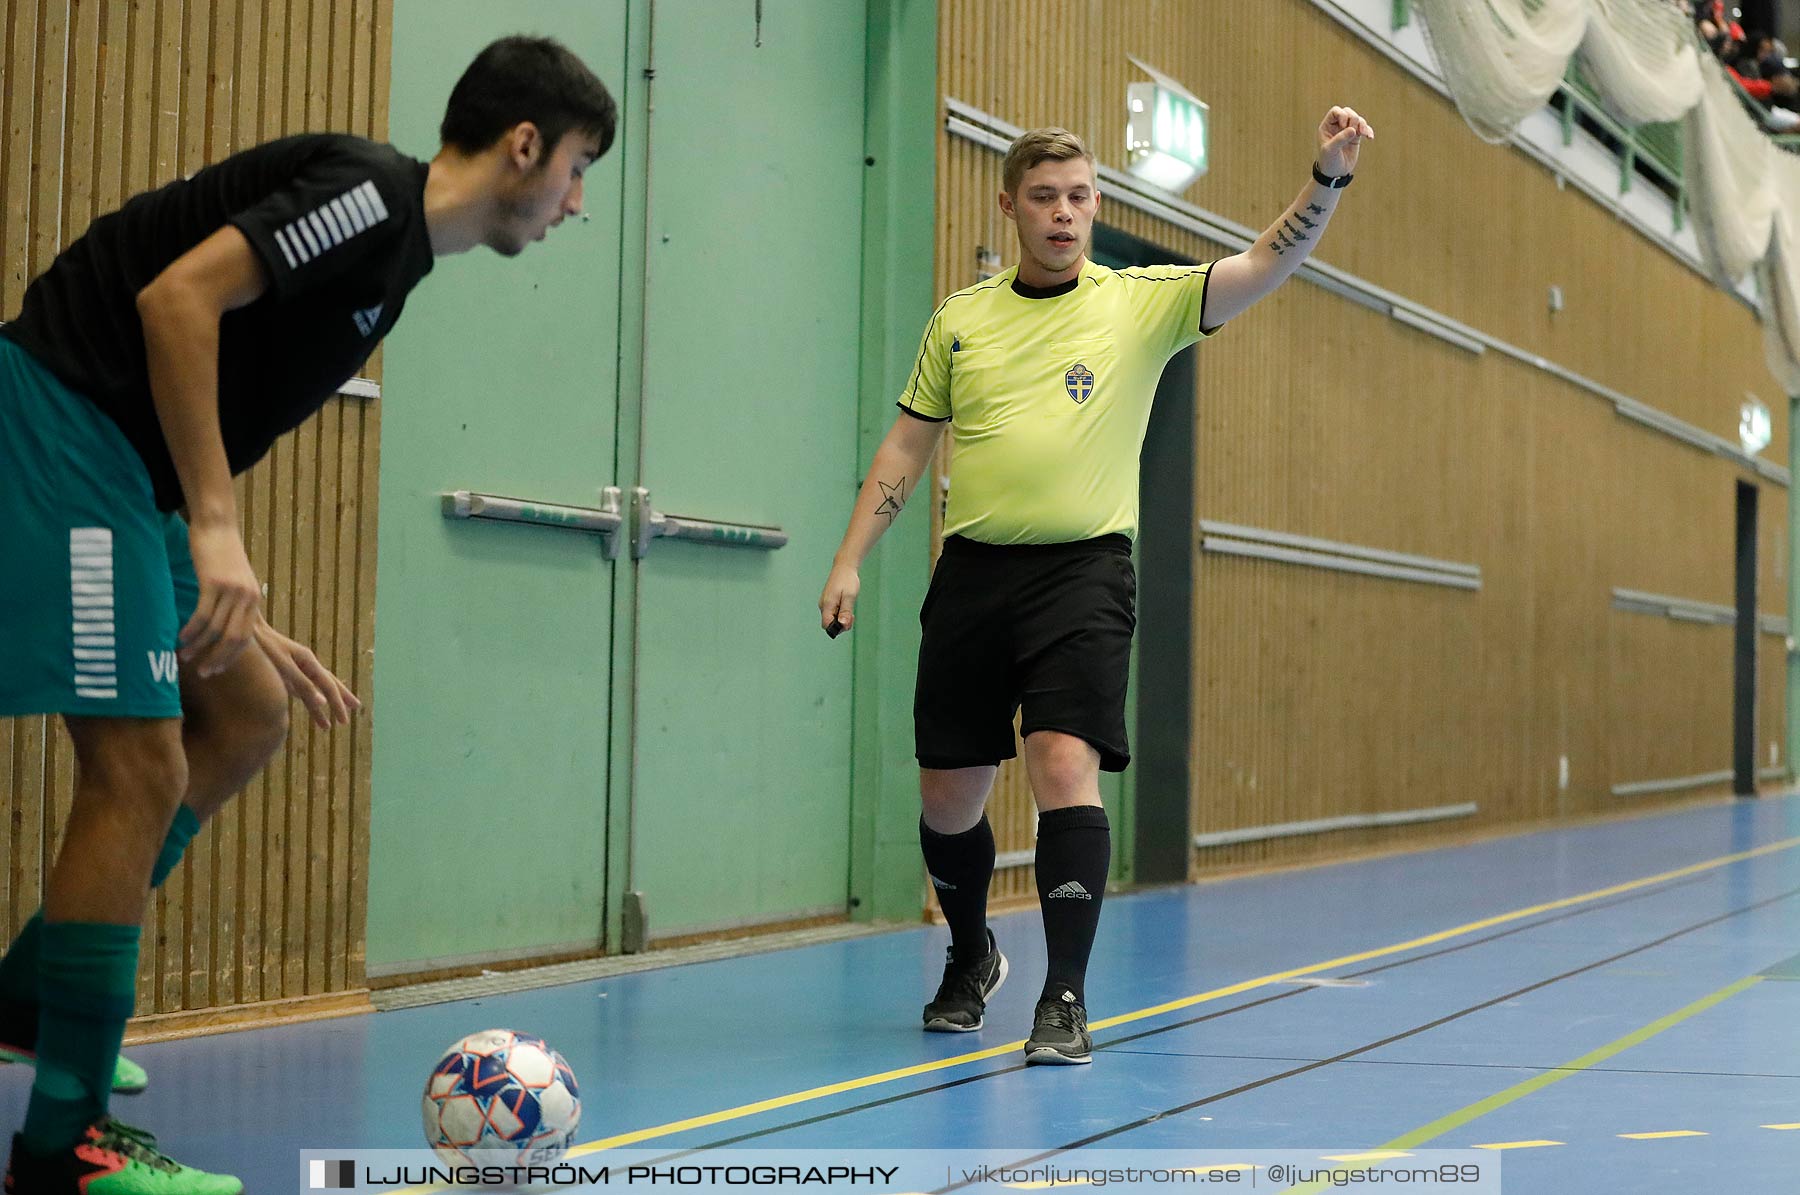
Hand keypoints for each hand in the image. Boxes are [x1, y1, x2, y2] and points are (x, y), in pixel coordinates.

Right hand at [180, 521, 261, 677]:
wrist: (217, 524)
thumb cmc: (221, 553)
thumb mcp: (234, 580)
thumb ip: (232, 602)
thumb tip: (221, 626)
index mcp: (254, 599)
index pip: (246, 637)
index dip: (230, 656)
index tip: (216, 668)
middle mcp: (247, 597)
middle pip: (234, 638)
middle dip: (217, 659)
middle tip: (203, 672)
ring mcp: (232, 590)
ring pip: (215, 629)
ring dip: (198, 646)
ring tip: (184, 656)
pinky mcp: (214, 582)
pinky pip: (202, 614)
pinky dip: (191, 630)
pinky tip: (179, 638)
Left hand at [252, 617, 360, 728]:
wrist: (244, 630)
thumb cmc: (262, 648)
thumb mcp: (283, 667)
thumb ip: (302, 685)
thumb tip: (323, 702)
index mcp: (308, 661)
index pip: (328, 686)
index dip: (338, 704)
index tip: (344, 721)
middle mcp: (305, 664)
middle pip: (329, 684)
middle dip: (341, 698)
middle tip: (356, 708)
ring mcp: (295, 667)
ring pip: (315, 688)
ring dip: (324, 704)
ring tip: (328, 723)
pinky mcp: (283, 671)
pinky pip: (302, 689)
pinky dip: (309, 700)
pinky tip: (311, 705)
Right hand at [818, 561, 860, 637]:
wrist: (844, 567)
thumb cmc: (848, 580)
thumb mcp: (850, 596)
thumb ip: (846, 611)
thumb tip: (842, 624)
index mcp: (827, 604)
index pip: (826, 625)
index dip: (837, 628)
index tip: (848, 621)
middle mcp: (823, 605)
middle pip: (829, 623)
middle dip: (840, 624)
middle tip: (851, 616)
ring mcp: (825, 603)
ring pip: (831, 619)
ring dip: (841, 619)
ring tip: (850, 610)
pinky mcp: (828, 602)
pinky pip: (833, 613)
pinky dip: (840, 614)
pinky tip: (847, 607)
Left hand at [1316, 106, 1373, 177]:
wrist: (1335, 173)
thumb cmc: (1328, 161)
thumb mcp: (1331, 150)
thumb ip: (1340, 138)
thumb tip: (1353, 129)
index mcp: (1327, 126)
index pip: (1335, 111)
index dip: (1342, 115)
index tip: (1344, 125)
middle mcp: (1337, 126)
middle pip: (1348, 112)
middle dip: (1353, 119)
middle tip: (1353, 131)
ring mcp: (1347, 131)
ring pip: (1357, 119)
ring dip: (1362, 124)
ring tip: (1363, 134)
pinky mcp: (1355, 137)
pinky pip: (1364, 128)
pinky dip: (1368, 131)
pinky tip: (1370, 137)